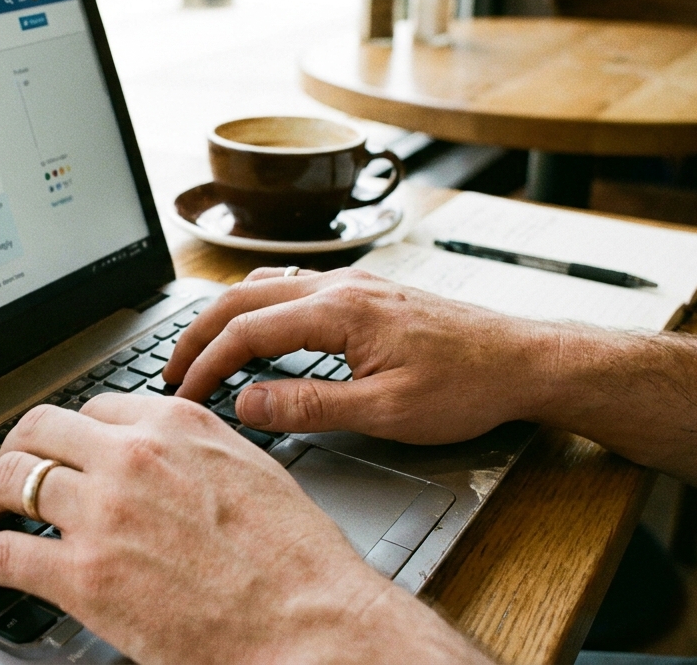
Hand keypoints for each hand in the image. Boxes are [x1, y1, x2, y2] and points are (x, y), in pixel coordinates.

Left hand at [0, 395, 486, 664]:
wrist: (311, 623)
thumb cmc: (297, 562)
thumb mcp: (250, 472)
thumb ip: (196, 454)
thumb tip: (166, 463)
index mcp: (175, 425)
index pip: (97, 407)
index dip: (73, 432)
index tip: (64, 449)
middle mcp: (131, 457)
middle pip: (39, 429)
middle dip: (17, 449)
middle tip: (9, 471)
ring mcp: (101, 514)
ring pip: (11, 479)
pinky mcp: (83, 576)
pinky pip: (5, 553)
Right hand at [163, 267, 562, 443]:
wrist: (526, 359)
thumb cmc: (468, 386)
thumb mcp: (386, 411)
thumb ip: (310, 405)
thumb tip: (247, 402)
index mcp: (339, 311)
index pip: (246, 331)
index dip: (205, 364)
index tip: (183, 396)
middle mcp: (340, 286)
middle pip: (243, 297)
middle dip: (198, 334)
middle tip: (170, 371)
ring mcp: (354, 284)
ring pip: (266, 286)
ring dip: (225, 317)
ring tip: (201, 351)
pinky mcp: (367, 293)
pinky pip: (293, 288)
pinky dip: (257, 308)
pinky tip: (257, 329)